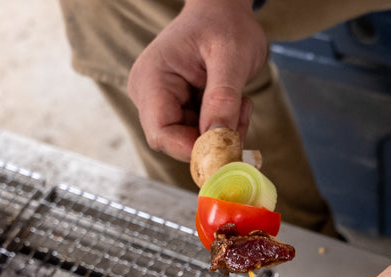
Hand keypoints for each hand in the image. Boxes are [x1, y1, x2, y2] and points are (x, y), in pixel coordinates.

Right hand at [126, 0, 267, 160]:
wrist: (222, 11)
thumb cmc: (224, 24)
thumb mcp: (231, 56)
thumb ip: (223, 97)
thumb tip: (218, 138)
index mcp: (151, 80)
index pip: (161, 133)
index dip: (193, 148)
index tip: (228, 144)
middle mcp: (149, 95)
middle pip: (176, 142)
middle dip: (213, 139)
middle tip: (242, 114)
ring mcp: (162, 104)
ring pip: (192, 141)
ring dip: (223, 132)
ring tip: (241, 101)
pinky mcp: (178, 109)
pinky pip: (200, 134)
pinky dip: (223, 127)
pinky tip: (235, 102)